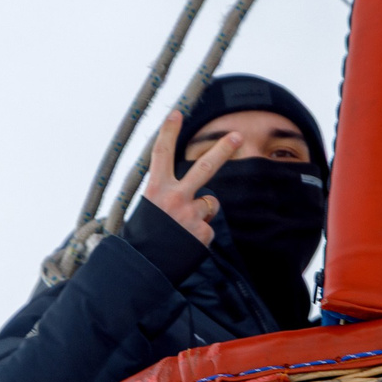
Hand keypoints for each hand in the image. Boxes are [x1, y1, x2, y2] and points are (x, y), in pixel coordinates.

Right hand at [140, 109, 240, 246]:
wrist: (143, 268)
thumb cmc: (143, 238)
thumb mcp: (149, 209)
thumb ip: (168, 196)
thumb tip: (198, 196)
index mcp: (155, 189)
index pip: (161, 154)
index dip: (168, 132)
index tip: (176, 113)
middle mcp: (175, 197)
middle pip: (205, 167)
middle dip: (223, 149)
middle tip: (238, 135)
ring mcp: (190, 214)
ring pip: (210, 203)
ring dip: (202, 212)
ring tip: (182, 228)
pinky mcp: (202, 232)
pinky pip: (208, 227)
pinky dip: (200, 234)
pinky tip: (185, 243)